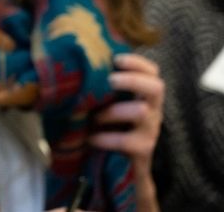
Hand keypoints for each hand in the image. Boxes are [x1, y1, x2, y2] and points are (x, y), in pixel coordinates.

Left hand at [88, 53, 163, 211]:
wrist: (125, 170)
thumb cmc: (112, 130)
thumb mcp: (109, 106)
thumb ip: (102, 89)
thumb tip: (72, 66)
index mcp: (144, 96)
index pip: (152, 72)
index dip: (138, 62)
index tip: (116, 58)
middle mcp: (152, 110)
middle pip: (156, 87)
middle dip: (133, 80)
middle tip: (110, 80)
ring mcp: (151, 130)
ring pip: (140, 112)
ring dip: (112, 111)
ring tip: (93, 116)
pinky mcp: (144, 150)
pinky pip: (126, 140)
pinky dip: (104, 138)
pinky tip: (91, 138)